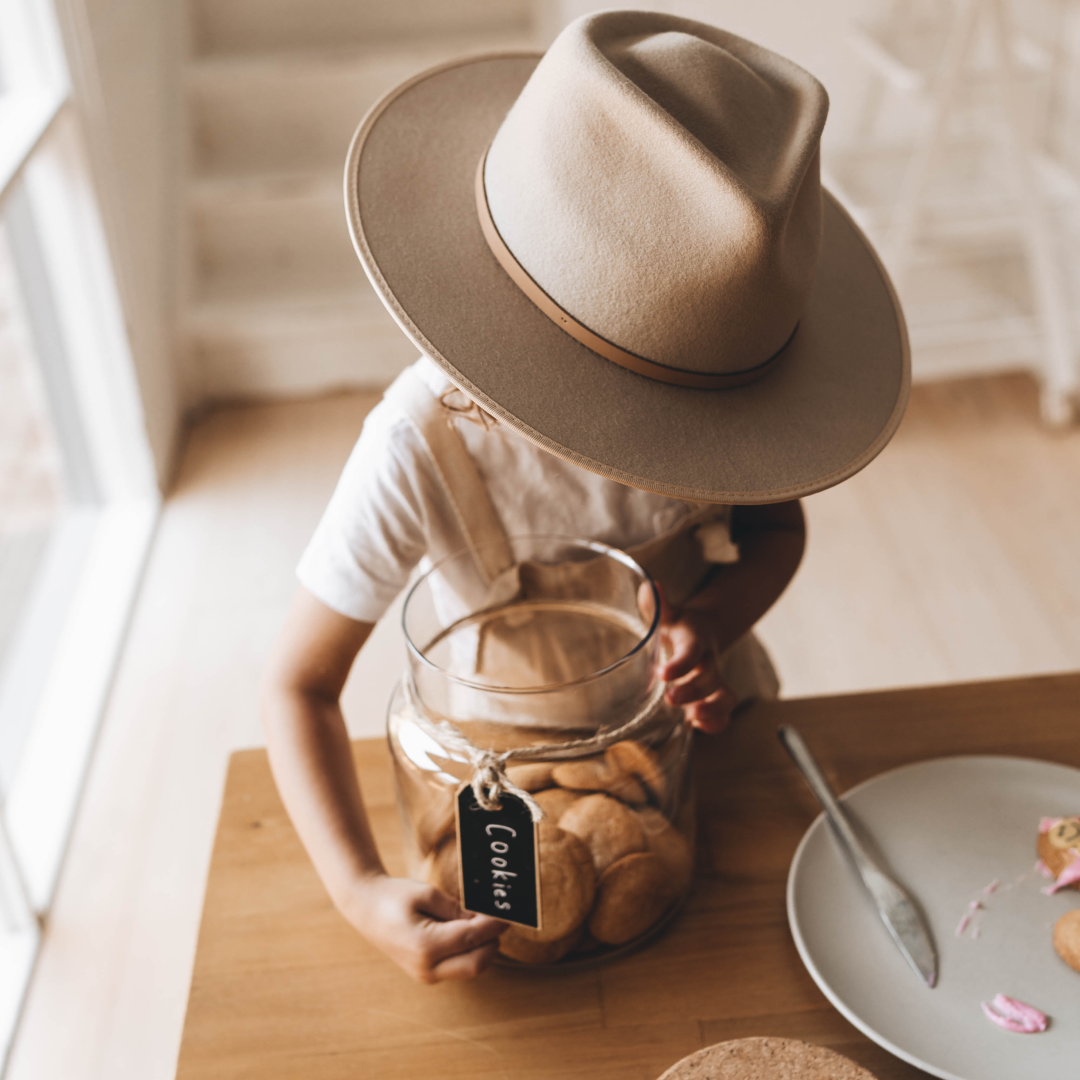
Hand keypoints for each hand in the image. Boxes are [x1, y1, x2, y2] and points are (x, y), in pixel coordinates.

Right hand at [344, 873, 506, 982]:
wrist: (365, 908)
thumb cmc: (394, 896)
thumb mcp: (427, 894)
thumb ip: (458, 909)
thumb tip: (484, 918)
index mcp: (425, 946)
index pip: (473, 938)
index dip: (495, 925)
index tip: (509, 912)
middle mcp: (427, 968)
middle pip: (478, 963)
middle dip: (493, 940)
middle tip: (499, 917)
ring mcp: (426, 974)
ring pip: (471, 967)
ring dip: (483, 947)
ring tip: (481, 921)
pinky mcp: (428, 973)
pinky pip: (459, 966)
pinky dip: (470, 951)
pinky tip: (467, 930)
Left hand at [654, 588, 736, 734]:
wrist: (703, 631)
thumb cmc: (679, 625)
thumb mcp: (668, 614)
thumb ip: (658, 605)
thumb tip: (647, 587)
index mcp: (695, 640)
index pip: (692, 651)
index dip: (681, 664)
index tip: (663, 674)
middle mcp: (708, 662)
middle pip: (711, 678)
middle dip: (694, 691)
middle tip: (671, 698)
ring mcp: (713, 682)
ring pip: (725, 697)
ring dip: (713, 710)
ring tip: (693, 719)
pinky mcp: (712, 698)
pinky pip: (723, 712)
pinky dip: (716, 723)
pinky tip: (699, 727)